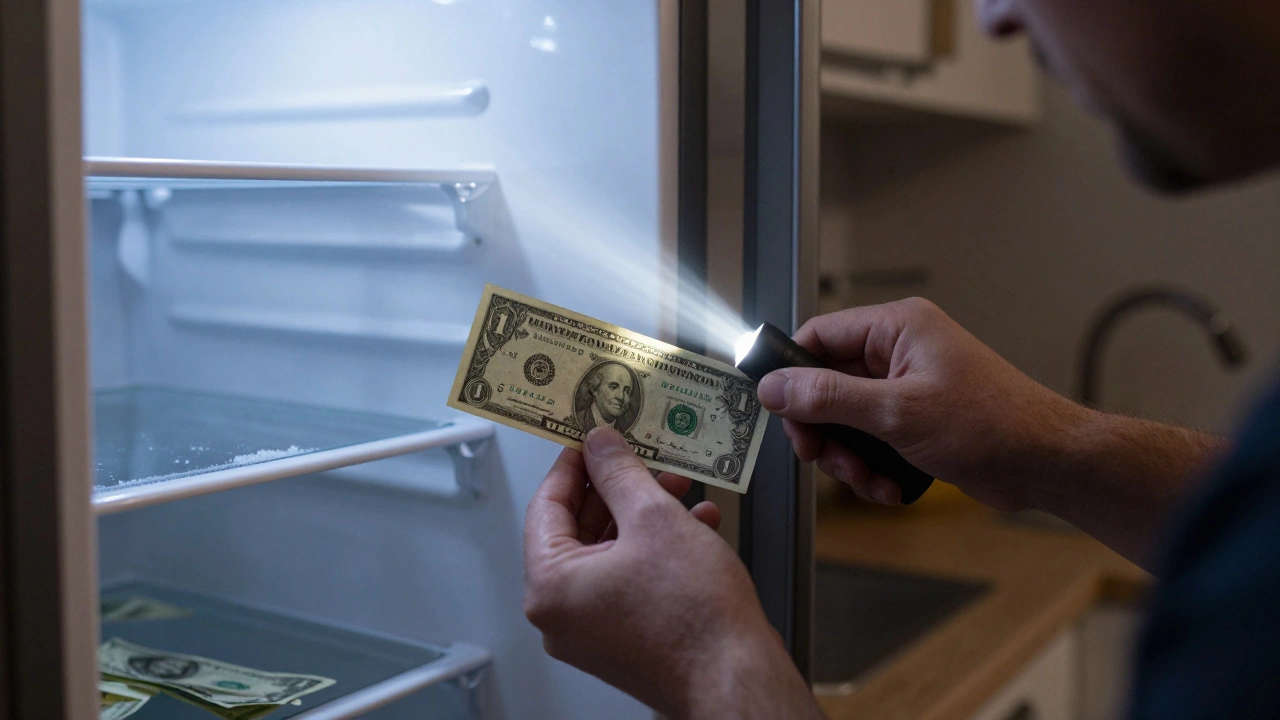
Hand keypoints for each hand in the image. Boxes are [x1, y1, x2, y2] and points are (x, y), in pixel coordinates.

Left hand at [523, 428, 822, 718]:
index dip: (572, 464)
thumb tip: (599, 444)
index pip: (546, 506)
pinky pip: (628, 579)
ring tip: (680, 488)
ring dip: (644, 515)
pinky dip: (656, 550)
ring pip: (609, 553)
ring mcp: (592, 632)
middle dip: (618, 488)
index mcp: (551, 587)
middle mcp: (562, 616)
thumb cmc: (695, 618)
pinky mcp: (623, 640)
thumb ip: (619, 472)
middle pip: (578, 530)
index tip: (591, 439)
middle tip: (642, 457)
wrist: (737, 679)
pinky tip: (695, 525)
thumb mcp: (654, 518)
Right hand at [757, 298, 1090, 509]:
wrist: (1046, 463)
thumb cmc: (993, 424)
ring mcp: (908, 387)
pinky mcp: (916, 419)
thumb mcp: (896, 412)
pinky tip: (890, 486)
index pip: (818, 336)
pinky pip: (871, 440)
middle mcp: (899, 351)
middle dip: (823, 429)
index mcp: (897, 328)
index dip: (792, 374)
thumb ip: (828, 397)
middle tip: (822, 456)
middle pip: (826, 384)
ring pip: (845, 419)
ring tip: (867, 479)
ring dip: (848, 456)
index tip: (778, 410)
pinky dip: (872, 467)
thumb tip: (775, 386)